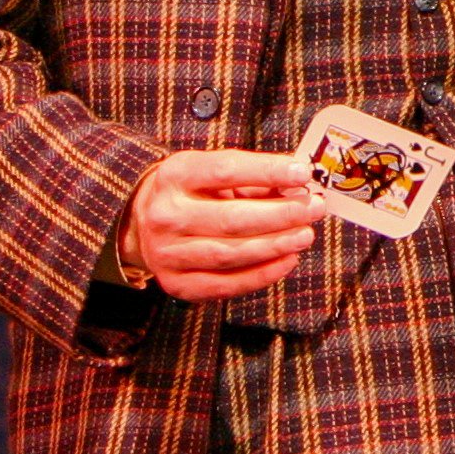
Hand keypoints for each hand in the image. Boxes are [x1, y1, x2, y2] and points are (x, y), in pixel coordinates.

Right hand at [119, 149, 323, 302]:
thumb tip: (298, 184)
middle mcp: (167, 215)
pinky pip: (225, 284)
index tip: (302, 172)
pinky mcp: (178, 283)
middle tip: (314, 209)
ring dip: (276, 245)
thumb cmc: (190, 191)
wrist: (140, 222)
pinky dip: (261, 274)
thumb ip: (253, 177)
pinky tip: (287, 260)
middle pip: (232, 218)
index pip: (226, 170)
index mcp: (175, 176)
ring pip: (231, 253)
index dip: (267, 171)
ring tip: (305, 234)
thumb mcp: (211, 171)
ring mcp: (169, 253)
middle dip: (282, 214)